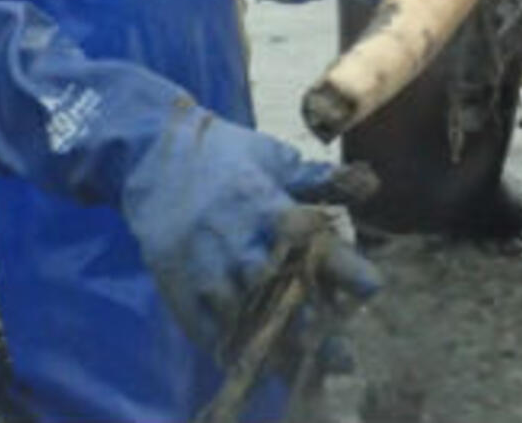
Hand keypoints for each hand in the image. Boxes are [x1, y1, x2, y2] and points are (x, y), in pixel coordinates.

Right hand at [120, 103, 378, 367]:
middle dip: (310, 322)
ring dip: (275, 345)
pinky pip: (205, 326)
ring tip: (306, 367)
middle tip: (343, 354)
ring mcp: (200, 263)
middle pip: (276, 288)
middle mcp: (232, 235)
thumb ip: (313, 177)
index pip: (307, 235)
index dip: (340, 264)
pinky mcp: (176, 283)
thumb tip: (366, 183)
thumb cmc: (220, 155)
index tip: (371, 286)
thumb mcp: (267, 155)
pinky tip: (257, 360)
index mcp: (259, 200)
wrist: (149, 159)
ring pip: (241, 315)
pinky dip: (231, 347)